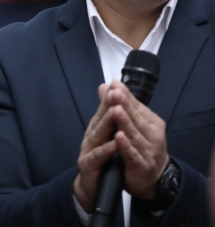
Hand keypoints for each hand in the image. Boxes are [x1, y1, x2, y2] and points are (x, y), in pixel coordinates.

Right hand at [74, 83, 119, 212]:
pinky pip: (99, 157)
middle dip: (108, 105)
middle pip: (100, 118)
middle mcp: (91, 136)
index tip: (118, 85)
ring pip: (98, 134)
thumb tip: (107, 91)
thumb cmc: (102, 160)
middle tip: (116, 93)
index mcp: (97, 129)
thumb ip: (107, 116)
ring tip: (116, 112)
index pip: (104, 110)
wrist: (92, 187)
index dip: (110, 98)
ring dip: (107, 123)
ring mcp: (88, 150)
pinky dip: (107, 149)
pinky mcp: (88, 166)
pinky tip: (116, 143)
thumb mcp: (106, 136)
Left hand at [107, 81, 168, 199]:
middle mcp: (153, 135)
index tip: (115, 84)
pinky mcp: (141, 165)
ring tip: (115, 110)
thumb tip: (108, 85)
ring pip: (134, 134)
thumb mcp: (133, 125)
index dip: (126, 96)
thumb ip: (121, 105)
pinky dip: (125, 145)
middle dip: (125, 105)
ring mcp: (149, 151)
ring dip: (125, 122)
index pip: (137, 107)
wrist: (154, 178)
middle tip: (115, 92)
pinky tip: (118, 137)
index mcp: (152, 123)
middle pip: (136, 118)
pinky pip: (132, 154)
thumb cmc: (143, 147)